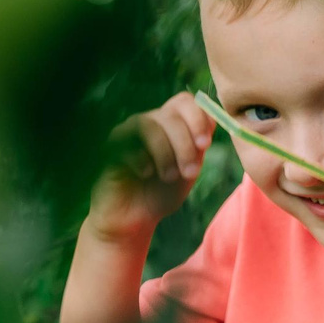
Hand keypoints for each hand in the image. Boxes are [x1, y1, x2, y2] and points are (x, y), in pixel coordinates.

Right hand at [86, 92, 212, 241]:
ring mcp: (127, 132)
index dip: (198, 118)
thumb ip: (199, 146)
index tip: (205, 145)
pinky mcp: (109, 147)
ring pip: (149, 124)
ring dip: (165, 152)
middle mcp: (149, 122)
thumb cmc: (161, 194)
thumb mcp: (189, 170)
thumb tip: (214, 118)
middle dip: (185, 144)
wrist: (134, 220)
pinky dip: (141, 158)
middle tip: (190, 172)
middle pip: (171, 114)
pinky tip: (145, 174)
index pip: (184, 101)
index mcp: (170, 124)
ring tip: (169, 177)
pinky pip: (125, 141)